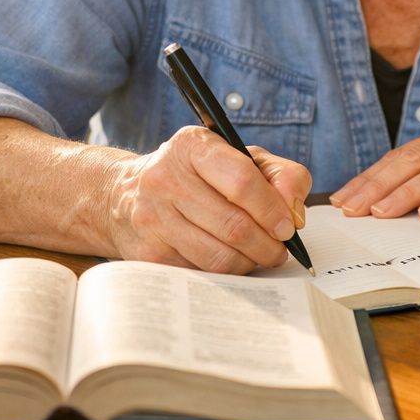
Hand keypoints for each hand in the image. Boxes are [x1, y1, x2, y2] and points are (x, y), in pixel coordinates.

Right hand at [102, 126, 311, 272]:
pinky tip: (231, 261)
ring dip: (249, 263)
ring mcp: (153, 217)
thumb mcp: (240, 158)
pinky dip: (225, 273)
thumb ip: (281, 175)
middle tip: (280, 250)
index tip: (288, 227)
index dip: (272, 209)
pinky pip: (200, 272)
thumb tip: (295, 213)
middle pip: (233, 225)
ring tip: (261, 257)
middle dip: (267, 244)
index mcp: (193, 147)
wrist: (124, 194)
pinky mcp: (147, 252)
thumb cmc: (198, 175)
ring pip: (218, 256)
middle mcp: (166, 178)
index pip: (242, 181)